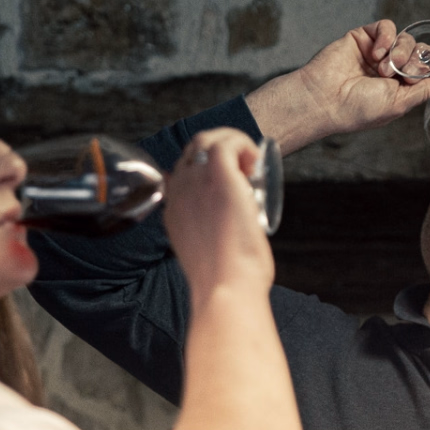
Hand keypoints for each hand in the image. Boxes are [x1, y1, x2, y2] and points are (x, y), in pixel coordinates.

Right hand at [165, 128, 274, 298]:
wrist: (226, 288)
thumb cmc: (226, 282)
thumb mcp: (207, 258)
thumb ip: (209, 242)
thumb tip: (226, 235)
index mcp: (174, 211)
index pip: (181, 174)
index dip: (207, 170)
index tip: (233, 182)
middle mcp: (179, 192)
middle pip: (193, 152)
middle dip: (220, 153)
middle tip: (247, 174)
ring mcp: (195, 183)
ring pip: (206, 140)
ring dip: (232, 145)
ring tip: (251, 167)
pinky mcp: (218, 177)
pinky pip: (226, 143)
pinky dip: (244, 144)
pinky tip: (255, 163)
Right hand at [245, 20, 429, 153]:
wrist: (324, 98)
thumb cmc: (357, 108)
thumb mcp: (399, 103)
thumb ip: (426, 91)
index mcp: (400, 87)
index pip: (428, 71)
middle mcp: (391, 69)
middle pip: (420, 53)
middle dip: (418, 62)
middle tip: (406, 75)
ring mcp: (377, 52)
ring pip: (406, 39)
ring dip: (400, 53)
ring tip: (384, 70)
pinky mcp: (363, 37)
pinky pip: (386, 27)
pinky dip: (387, 38)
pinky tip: (376, 54)